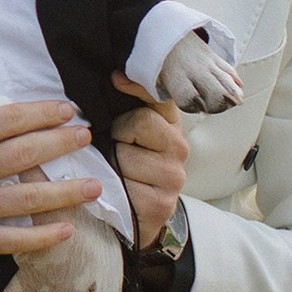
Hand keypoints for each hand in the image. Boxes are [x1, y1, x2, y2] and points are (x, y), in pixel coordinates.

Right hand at [0, 31, 101, 261]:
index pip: (10, 120)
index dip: (43, 113)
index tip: (67, 109)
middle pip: (26, 155)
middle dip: (62, 144)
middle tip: (87, 137)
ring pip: (27, 199)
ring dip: (66, 193)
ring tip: (95, 186)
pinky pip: (10, 240)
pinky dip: (40, 237)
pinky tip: (65, 230)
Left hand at [111, 75, 189, 248]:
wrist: (136, 215)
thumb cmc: (128, 166)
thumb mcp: (129, 130)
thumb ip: (129, 102)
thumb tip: (117, 75)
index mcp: (172, 124)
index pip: (159, 95)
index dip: (135, 86)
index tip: (115, 79)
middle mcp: (180, 148)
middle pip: (139, 122)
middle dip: (117, 135)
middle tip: (117, 149)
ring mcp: (174, 178)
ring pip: (126, 155)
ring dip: (111, 164)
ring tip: (116, 172)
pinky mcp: (161, 205)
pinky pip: (124, 186)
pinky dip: (112, 188)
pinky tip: (118, 191)